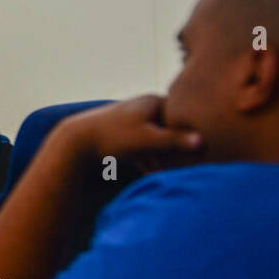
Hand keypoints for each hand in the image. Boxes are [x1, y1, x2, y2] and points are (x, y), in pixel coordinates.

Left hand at [58, 94, 203, 174]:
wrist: (74, 143)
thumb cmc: (112, 138)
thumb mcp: (148, 140)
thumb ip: (175, 141)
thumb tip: (202, 141)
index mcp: (153, 102)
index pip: (184, 114)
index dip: (195, 132)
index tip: (204, 149)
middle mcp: (143, 108)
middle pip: (171, 129)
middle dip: (178, 148)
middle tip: (190, 165)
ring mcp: (132, 122)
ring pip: (156, 142)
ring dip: (163, 158)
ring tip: (169, 173)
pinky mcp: (122, 137)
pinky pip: (142, 150)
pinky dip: (148, 162)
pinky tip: (151, 176)